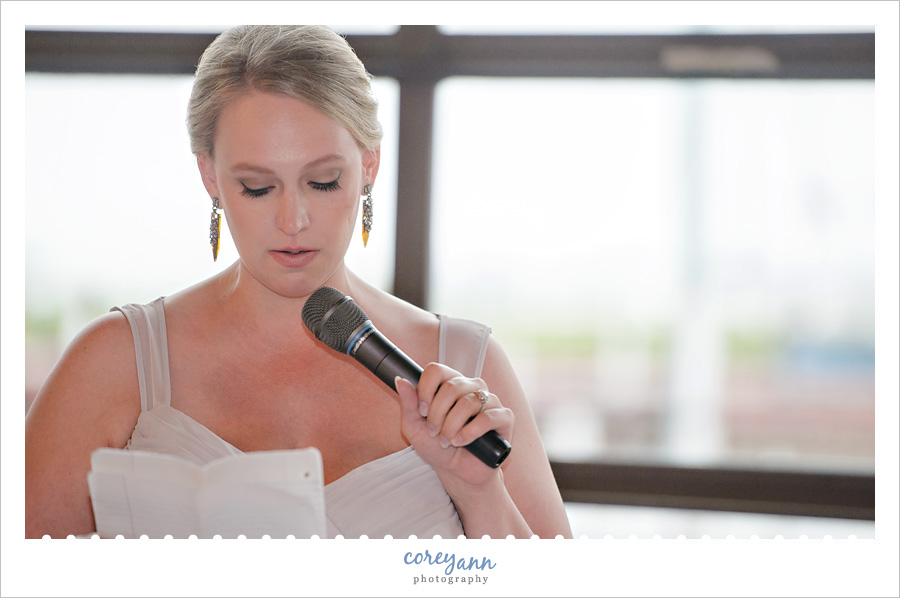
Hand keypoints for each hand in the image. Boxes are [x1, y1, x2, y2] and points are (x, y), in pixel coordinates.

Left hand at [393, 363, 513, 490]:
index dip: (426, 389)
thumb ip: (408, 404)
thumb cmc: (437, 448)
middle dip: (437, 414)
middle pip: (451, 386)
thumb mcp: (415, 428)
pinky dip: (470, 432)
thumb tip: (400, 380)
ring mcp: (490, 400)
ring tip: (447, 441)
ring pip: (468, 402)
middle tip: (434, 432)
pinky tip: (462, 442)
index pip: (436, 370)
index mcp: (450, 384)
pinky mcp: (504, 417)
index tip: (422, 411)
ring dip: (451, 426)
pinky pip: (488, 417)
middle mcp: (471, 387)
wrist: (458, 473)